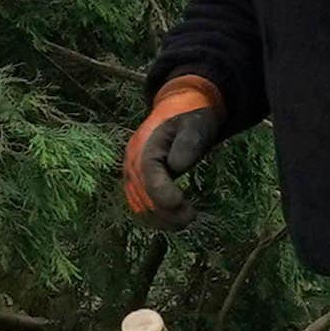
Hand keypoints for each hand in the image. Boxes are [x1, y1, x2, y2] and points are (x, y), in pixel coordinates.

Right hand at [122, 76, 224, 222]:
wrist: (181, 109)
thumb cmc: (192, 118)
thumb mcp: (196, 124)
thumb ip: (187, 143)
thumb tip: (176, 167)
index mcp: (145, 145)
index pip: (147, 176)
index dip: (161, 193)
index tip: (181, 204)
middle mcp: (132, 161)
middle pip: (142, 195)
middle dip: (165, 211)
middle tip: (191, 217)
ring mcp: (132, 172)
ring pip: (139, 204)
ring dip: (160, 219)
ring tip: (186, 221)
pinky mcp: (138, 181)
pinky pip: (140, 204)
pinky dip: (155, 217)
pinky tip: (173, 221)